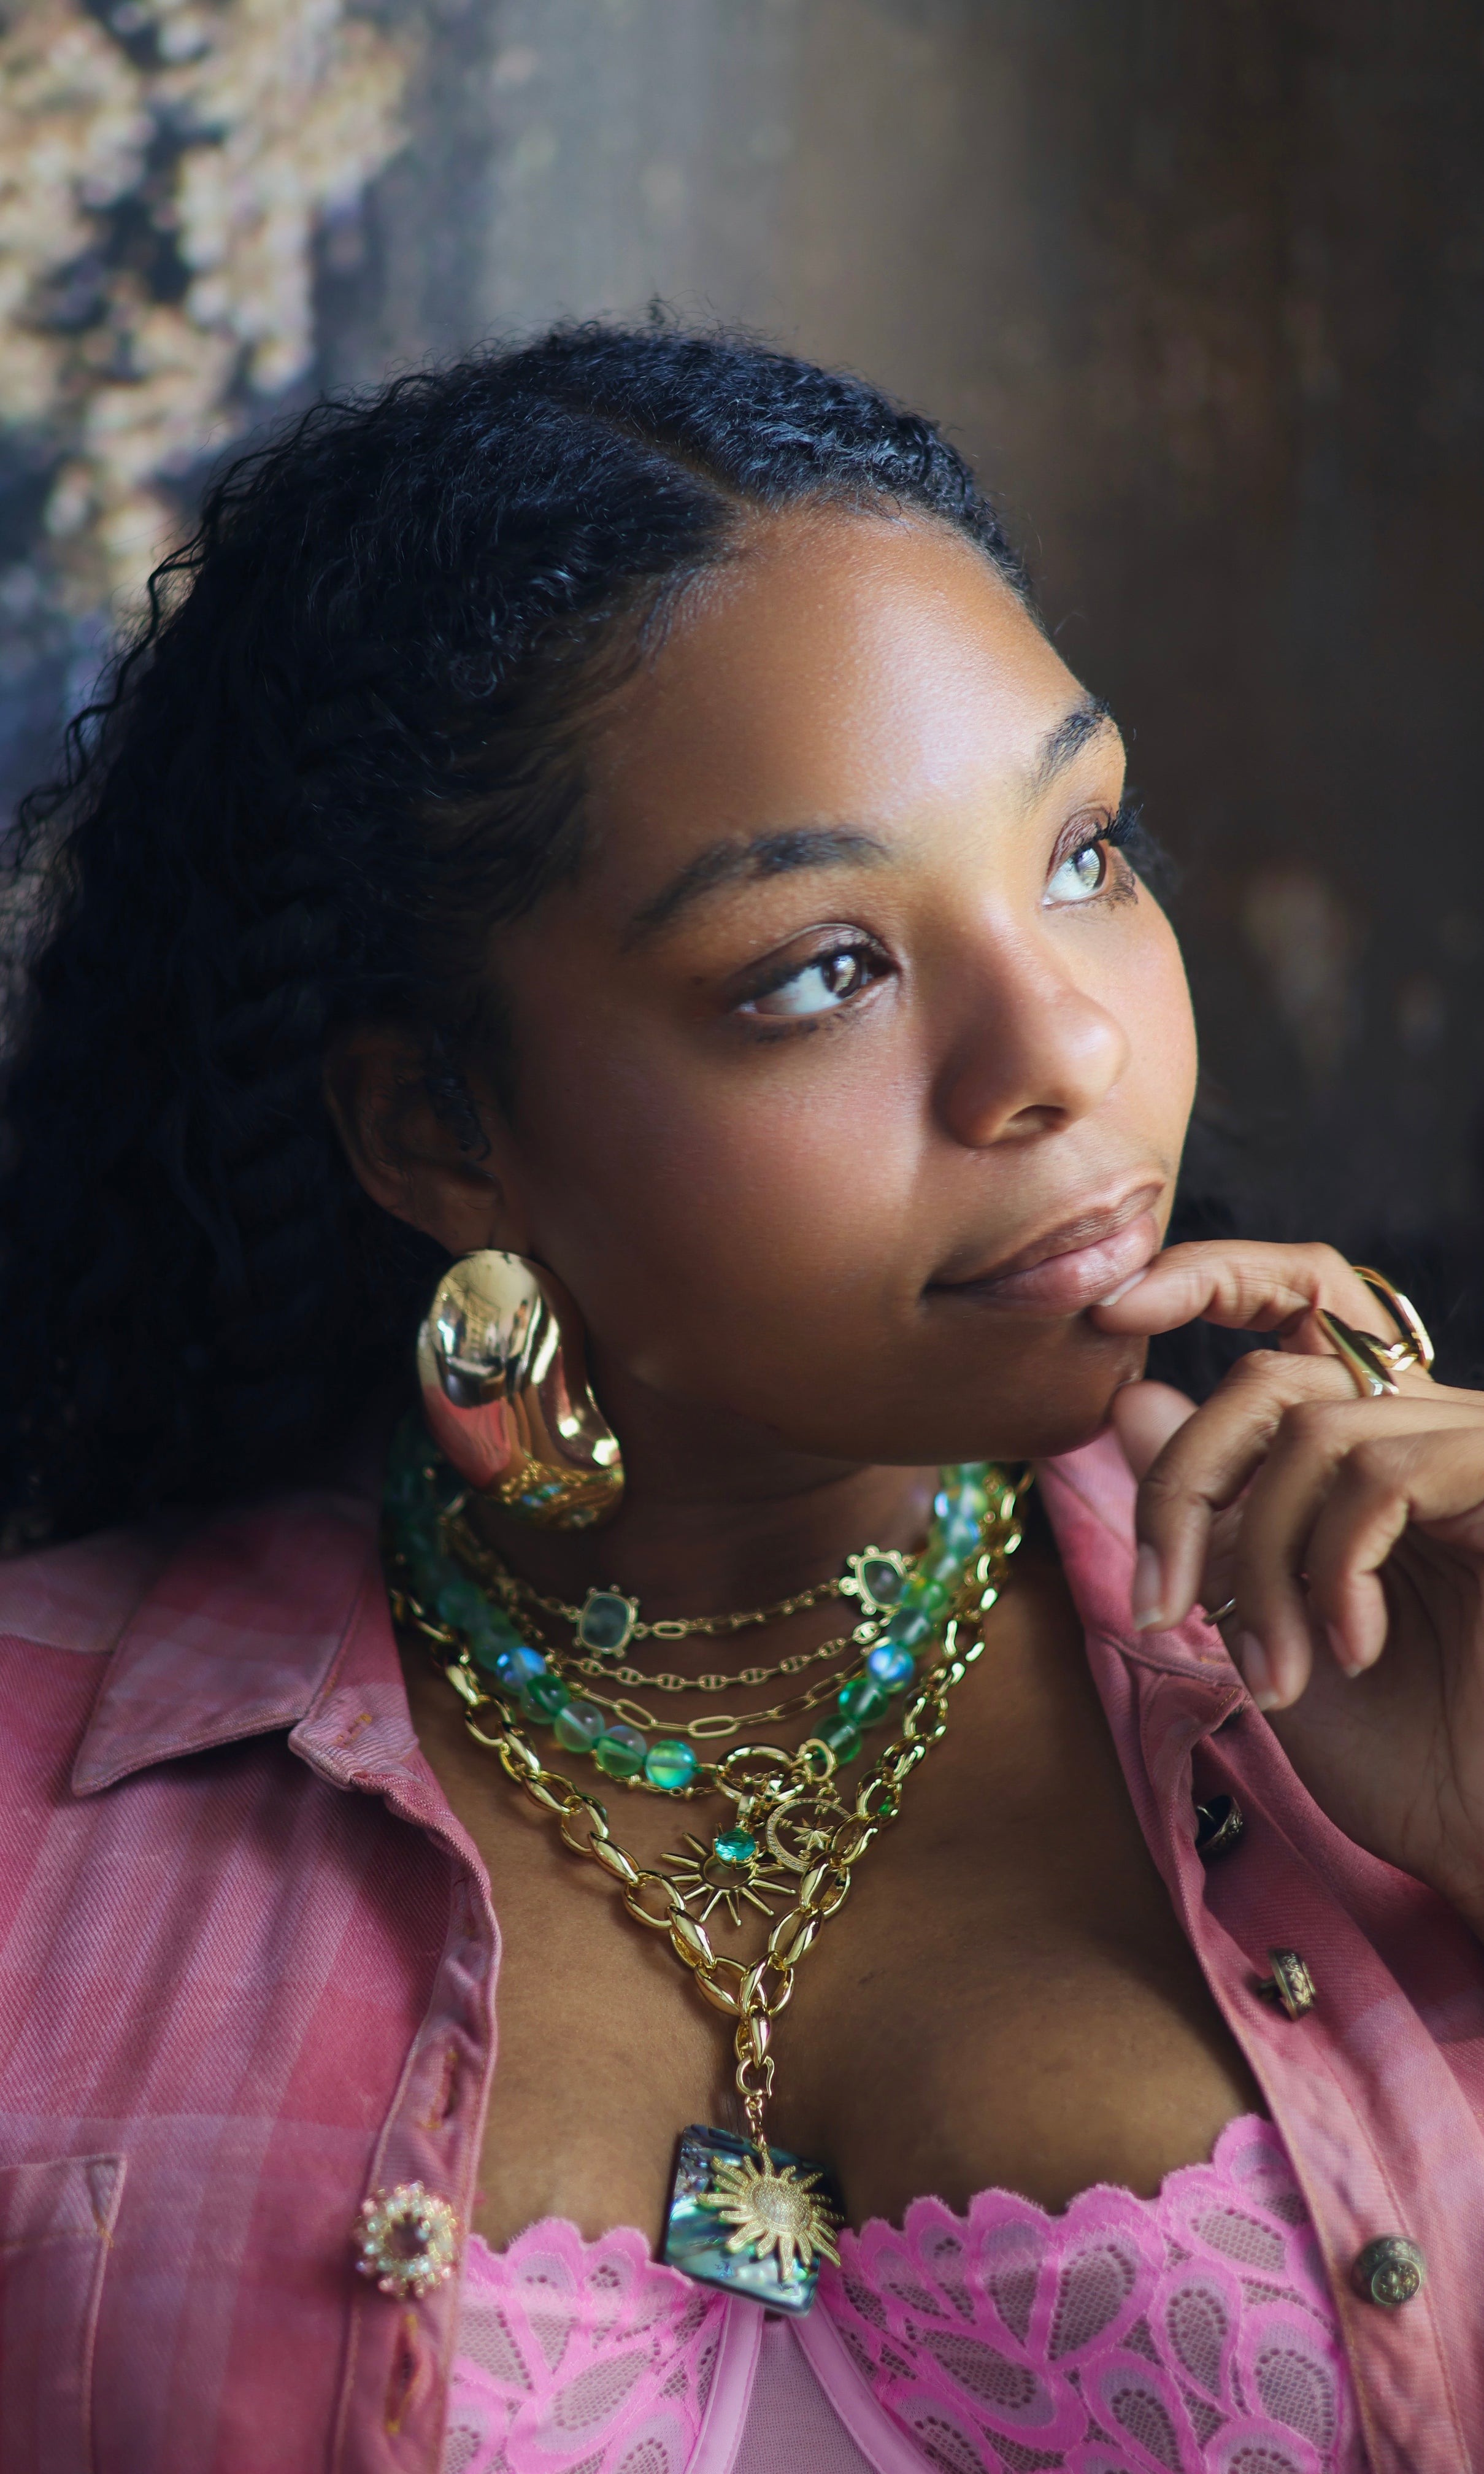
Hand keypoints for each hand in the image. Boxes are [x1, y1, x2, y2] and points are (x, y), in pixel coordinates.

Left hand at [1094, 1241, 1483, 1935]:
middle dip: (1182, 1488)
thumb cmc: (1413, 1753)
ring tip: (1273, 1670)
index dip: (1209, 1277)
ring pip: (1312, 1430)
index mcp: (1373, 1448)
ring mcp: (1476, 1451)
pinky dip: (1334, 1566)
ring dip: (1260, 1561)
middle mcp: (1431, 1428)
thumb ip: (1210, 1518)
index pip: (1301, 1298)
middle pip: (1268, 1378)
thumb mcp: (1271, 1625)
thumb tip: (1130, 1399)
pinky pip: (1381, 1472)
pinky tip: (1347, 1649)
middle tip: (1155, 1604)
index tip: (1108, 1312)